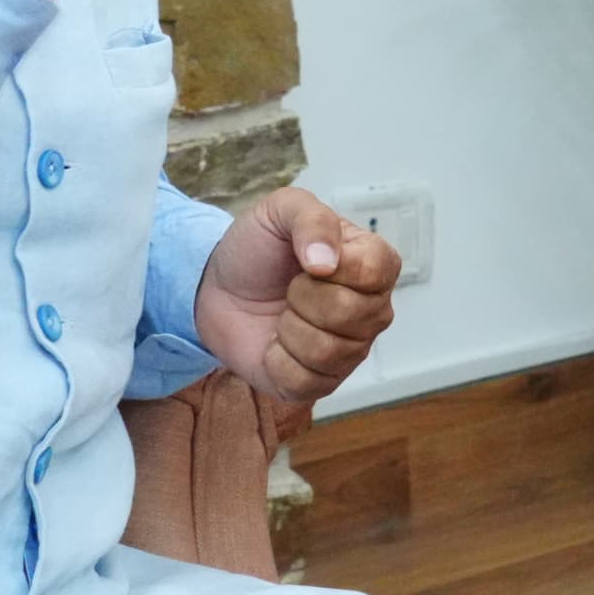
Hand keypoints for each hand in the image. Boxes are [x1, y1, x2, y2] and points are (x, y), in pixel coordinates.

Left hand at [196, 188, 400, 408]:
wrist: (218, 289)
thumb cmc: (258, 249)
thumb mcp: (280, 211)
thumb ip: (310, 218)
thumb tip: (326, 262)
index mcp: (375, 264)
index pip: (375, 271)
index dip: (334, 266)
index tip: (306, 259)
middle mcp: (373, 310)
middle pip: (350, 313)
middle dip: (302, 297)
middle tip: (290, 287)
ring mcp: (351, 350)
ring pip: (328, 350)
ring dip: (289, 329)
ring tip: (283, 314)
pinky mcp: (321, 382)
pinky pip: (306, 380)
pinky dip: (277, 360)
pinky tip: (276, 344)